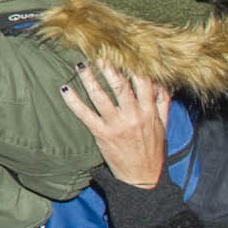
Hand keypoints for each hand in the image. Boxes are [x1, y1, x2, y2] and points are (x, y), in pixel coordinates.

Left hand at [62, 62, 172, 188]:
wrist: (143, 178)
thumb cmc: (153, 149)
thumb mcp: (163, 125)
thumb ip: (162, 103)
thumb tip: (162, 81)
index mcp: (150, 111)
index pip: (143, 82)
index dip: (132, 65)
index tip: (124, 50)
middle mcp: (134, 116)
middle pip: (121, 86)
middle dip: (109, 67)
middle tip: (98, 51)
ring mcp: (117, 125)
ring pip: (101, 97)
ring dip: (89, 79)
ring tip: (80, 65)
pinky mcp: (102, 134)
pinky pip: (85, 114)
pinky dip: (73, 101)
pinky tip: (65, 89)